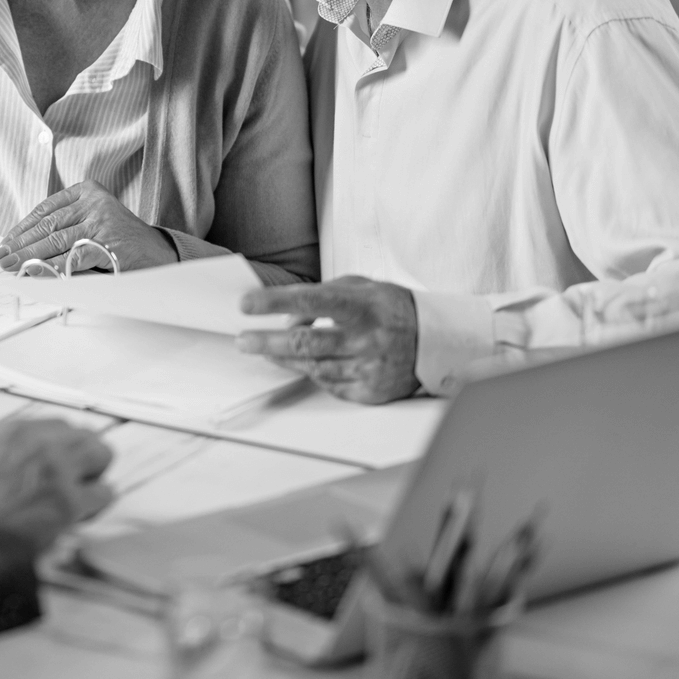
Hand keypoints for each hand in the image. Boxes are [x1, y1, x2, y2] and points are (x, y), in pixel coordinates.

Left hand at [0, 180, 177, 272]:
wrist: (158, 253)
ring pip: (56, 241)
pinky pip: (72, 258)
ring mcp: (102, 220)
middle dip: (20, 244)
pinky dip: (50, 268)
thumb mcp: (92, 221)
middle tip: (0, 259)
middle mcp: (94, 201)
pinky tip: (34, 274)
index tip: (4, 243)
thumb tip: (21, 246)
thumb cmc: (120, 240)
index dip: (22, 228)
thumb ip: (64, 226)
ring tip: (11, 267)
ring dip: (29, 257)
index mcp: (87, 190)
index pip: (45, 209)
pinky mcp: (108, 243)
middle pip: (48, 225)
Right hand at [0, 419, 113, 552]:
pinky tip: (75, 521)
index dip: (64, 451)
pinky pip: (105, 493)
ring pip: (103, 454)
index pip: (61, 426)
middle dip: (84, 462)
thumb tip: (42, 459)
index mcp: (12, 431)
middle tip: (71, 488)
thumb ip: (13, 454)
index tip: (59, 471)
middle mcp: (36, 440)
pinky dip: (94, 509)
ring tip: (75, 504)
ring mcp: (54, 467)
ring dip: (93, 479)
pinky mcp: (66, 499)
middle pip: (86, 435)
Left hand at [237, 276, 420, 403]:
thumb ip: (321, 296)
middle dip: (266, 342)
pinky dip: (312, 373)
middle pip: (304, 343)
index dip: (274, 303)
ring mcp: (369, 367)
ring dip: (283, 359)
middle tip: (243, 340)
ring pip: (312, 367)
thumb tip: (287, 318)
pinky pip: (329, 385)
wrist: (436, 341)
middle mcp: (366, 338)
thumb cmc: (391, 308)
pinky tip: (302, 364)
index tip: (245, 304)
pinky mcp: (371, 390)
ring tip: (265, 350)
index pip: (309, 300)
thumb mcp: (359, 288)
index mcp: (362, 305)